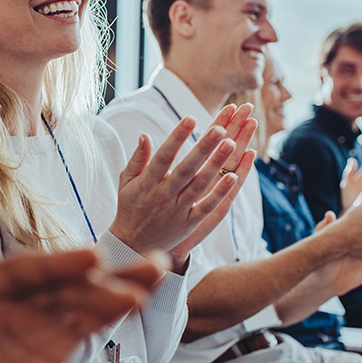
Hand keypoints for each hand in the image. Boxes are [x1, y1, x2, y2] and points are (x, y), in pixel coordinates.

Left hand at [0, 247, 165, 362]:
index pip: (23, 272)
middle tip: (148, 266)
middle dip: (104, 276)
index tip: (90, 257)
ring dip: (119, 289)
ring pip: (83, 300)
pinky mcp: (52, 340)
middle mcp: (16, 296)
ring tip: (158, 276)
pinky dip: (112, 314)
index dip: (55, 265)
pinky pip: (86, 324)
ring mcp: (37, 317)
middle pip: (64, 283)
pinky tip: (139, 302)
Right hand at [111, 105, 256, 264]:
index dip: (177, 137)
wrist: (131, 244)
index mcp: (147, 182)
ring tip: (232, 144)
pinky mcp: (188, 223)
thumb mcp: (126, 181)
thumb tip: (144, 134)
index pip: (164, 156)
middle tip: (220, 128)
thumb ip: (137, 159)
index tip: (191, 118)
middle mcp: (163, 194)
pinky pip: (207, 207)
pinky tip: (234, 177)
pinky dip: (220, 193)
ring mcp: (177, 209)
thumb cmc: (130, 207)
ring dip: (216, 165)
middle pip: (186, 168)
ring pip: (199, 185)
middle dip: (203, 147)